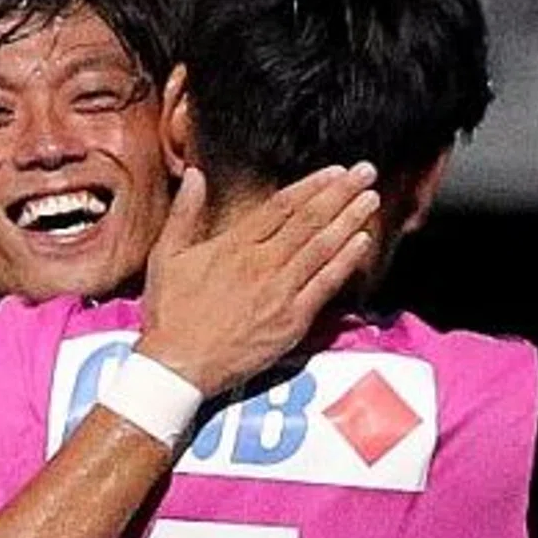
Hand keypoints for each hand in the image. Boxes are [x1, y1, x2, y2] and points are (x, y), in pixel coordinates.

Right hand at [135, 164, 380, 399]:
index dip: (312, 185)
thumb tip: (196, 175)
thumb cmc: (169, 315)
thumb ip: (184, 213)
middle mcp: (261, 263)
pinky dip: (344, 262)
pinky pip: (324, 285)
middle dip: (341, 193)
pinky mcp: (290, 322)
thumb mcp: (166, 257)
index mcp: (234, 245)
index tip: (335, 171)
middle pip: (309, 220)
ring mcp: (279, 292)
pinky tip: (361, 243)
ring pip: (321, 247)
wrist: (177, 366)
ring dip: (349, 220)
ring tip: (371, 199)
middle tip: (366, 172)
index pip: (282, 206)